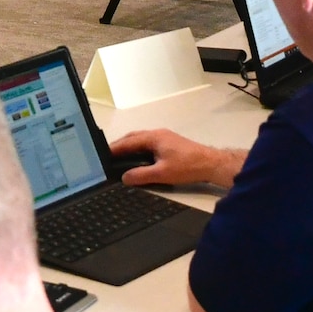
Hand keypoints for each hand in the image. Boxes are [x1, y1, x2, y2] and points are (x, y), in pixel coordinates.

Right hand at [108, 128, 243, 189]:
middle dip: (120, 145)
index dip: (115, 148)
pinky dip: (139, 149)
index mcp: (153, 137)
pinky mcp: (170, 143)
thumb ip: (141, 175)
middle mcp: (157, 134)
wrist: (210, 163)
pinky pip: (148, 143)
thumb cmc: (186, 166)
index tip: (103, 154)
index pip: (129, 141)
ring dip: (130, 146)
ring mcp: (164, 137)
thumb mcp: (162, 173)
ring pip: (141, 139)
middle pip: (133, 137)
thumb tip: (124, 177)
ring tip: (120, 158)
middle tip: (109, 156)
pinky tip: (138, 158)